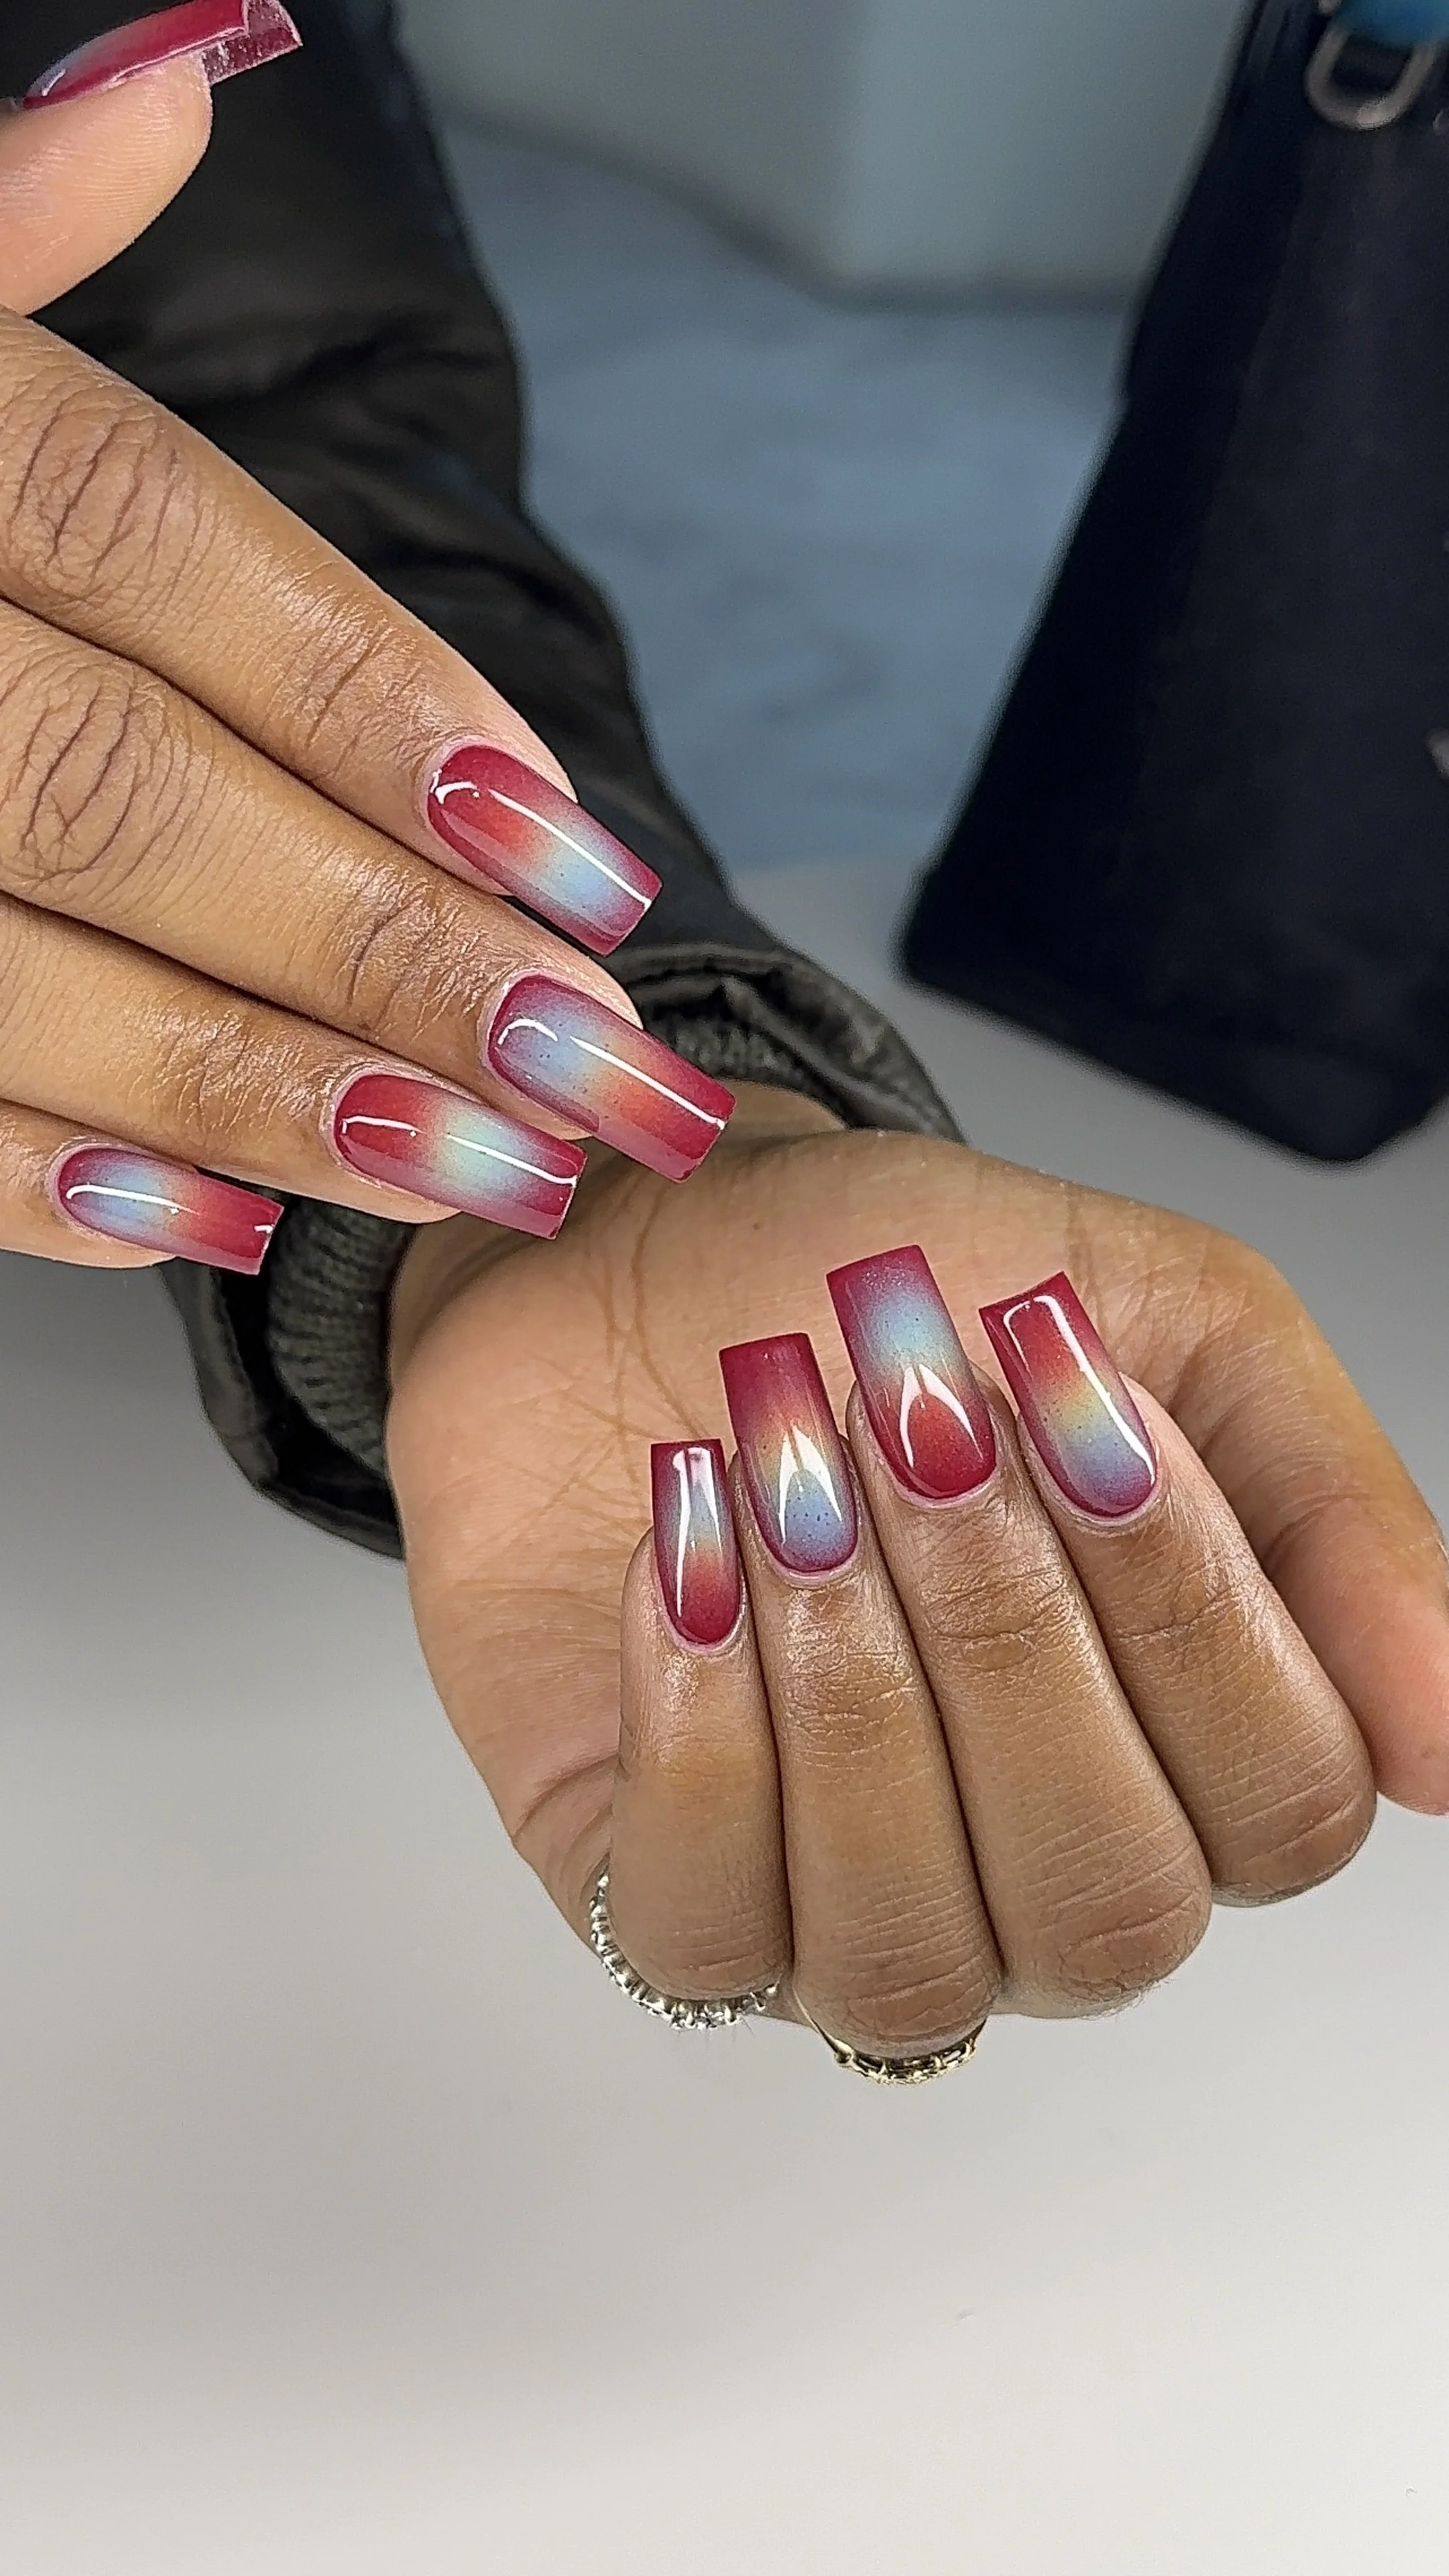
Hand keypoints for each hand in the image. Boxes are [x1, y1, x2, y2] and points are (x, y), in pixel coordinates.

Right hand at [0, 41, 721, 1280]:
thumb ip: (9, 219)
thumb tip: (193, 67)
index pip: (154, 552)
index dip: (378, 699)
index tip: (571, 850)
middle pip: (124, 794)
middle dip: (381, 945)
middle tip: (588, 1060)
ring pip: (22, 976)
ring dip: (260, 1093)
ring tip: (475, 1169)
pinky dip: (42, 1182)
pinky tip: (216, 1221)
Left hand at [389, 1089, 1448, 2056]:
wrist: (640, 1249)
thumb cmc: (893, 1286)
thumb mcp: (1161, 1315)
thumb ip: (1327, 1509)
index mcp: (1193, 1747)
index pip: (1285, 1806)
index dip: (1190, 1610)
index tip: (1084, 1402)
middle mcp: (1043, 1869)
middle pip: (1113, 1904)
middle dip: (1007, 1636)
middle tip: (918, 1428)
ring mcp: (854, 1910)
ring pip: (918, 1953)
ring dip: (852, 1688)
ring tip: (790, 1482)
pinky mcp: (673, 1902)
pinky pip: (714, 1934)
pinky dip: (702, 1732)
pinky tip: (687, 1562)